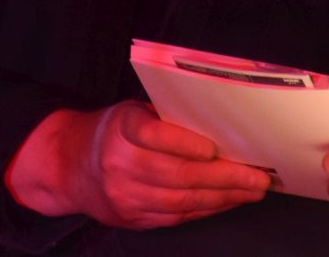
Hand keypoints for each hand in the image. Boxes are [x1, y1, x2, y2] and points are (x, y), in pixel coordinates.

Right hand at [5, 101, 270, 228]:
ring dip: (223, 197)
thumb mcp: (134, 111)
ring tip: (252, 191)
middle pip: (177, 174)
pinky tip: (227, 201)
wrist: (70, 166)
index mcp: (122, 128)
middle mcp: (120, 164)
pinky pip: (176, 216)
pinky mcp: (131, 218)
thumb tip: (222, 124)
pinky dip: (206, 208)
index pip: (154, 136)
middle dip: (224, 178)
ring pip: (181, 200)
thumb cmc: (115, 130)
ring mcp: (125, 196)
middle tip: (257, 177)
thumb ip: (168, 118)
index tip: (215, 148)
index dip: (185, 144)